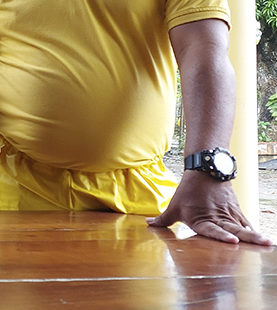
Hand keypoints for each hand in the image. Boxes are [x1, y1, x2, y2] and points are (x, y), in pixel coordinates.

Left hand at [147, 170, 272, 245]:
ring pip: (244, 226)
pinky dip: (253, 230)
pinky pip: (246, 222)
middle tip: (262, 244)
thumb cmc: (188, 191)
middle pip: (234, 229)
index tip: (233, 241)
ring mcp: (229, 214)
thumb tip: (149, 224)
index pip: (212, 230)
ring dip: (255, 235)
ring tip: (268, 243)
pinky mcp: (236, 211)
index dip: (222, 236)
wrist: (205, 171)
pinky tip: (263, 240)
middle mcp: (217, 218)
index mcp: (201, 219)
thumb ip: (163, 219)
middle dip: (248, 238)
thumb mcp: (174, 206)